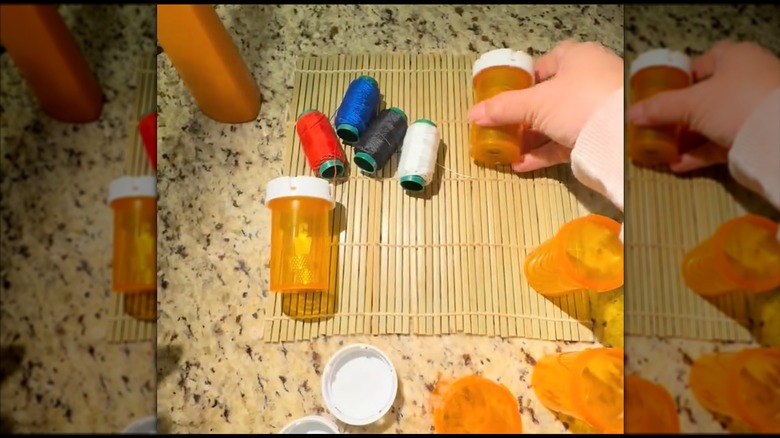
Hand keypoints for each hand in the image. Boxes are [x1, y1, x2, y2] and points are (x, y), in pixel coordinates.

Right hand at [467, 40, 623, 171]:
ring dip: (530, 137)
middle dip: (523, 115)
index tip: (505, 95)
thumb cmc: (578, 102)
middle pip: (547, 97)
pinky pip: (564, 142)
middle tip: (501, 126)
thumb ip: (503, 108)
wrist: (622, 136)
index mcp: (576, 58)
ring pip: (555, 122)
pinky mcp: (596, 136)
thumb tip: (473, 114)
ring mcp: (594, 109)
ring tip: (506, 150)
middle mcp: (588, 79)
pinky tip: (520, 164)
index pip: (544, 63)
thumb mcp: (535, 104)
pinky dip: (543, 153)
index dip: (523, 79)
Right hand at [628, 41, 779, 172]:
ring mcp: (752, 108)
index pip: (701, 63)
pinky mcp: (755, 135)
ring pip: (712, 121)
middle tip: (656, 126)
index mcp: (734, 58)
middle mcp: (747, 78)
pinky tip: (677, 165)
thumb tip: (630, 114)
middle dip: (678, 114)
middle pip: (704, 96)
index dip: (678, 79)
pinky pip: (722, 142)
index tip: (659, 96)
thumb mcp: (691, 104)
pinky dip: (700, 152)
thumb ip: (660, 108)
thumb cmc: (734, 103)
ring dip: (686, 137)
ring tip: (662, 150)